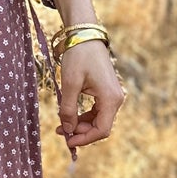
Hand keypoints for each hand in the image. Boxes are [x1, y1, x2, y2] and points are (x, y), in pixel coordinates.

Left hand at [56, 39, 123, 160]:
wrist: (85, 35)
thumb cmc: (78, 56)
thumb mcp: (70, 84)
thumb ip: (68, 109)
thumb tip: (68, 129)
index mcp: (110, 98)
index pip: (102, 130)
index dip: (85, 139)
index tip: (68, 142)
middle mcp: (116, 99)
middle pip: (101, 127)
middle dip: (81, 132)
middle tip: (60, 132)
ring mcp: (112, 95)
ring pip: (98, 120)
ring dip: (81, 125)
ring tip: (62, 125)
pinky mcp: (106, 92)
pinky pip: (97, 111)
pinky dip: (84, 116)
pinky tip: (70, 116)